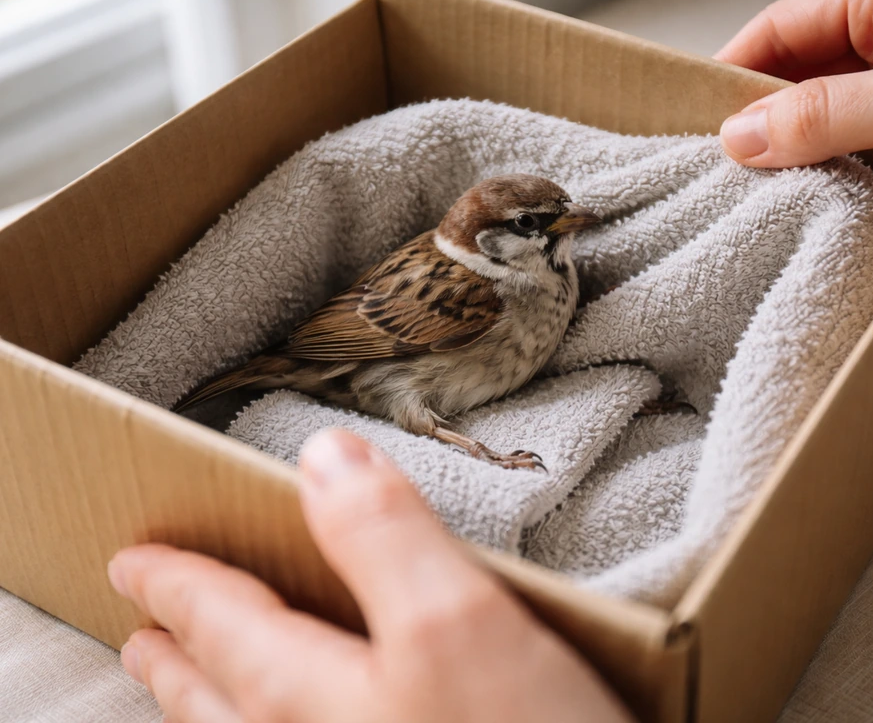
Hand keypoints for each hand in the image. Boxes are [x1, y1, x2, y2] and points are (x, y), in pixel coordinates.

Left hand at [107, 430, 633, 722]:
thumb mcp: (456, 621)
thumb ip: (384, 536)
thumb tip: (324, 458)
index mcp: (311, 698)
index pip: (223, 623)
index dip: (177, 583)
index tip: (134, 563)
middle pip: (216, 700)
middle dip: (174, 662)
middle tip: (140, 639)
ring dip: (205, 712)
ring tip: (190, 695)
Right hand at [715, 0, 872, 239]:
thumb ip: (825, 114)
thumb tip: (740, 135)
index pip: (789, 23)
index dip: (738, 65)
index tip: (696, 114)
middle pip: (803, 71)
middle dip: (762, 114)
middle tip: (719, 162)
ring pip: (828, 118)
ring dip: (796, 152)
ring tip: (753, 188)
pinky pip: (860, 155)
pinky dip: (831, 178)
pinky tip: (808, 204)